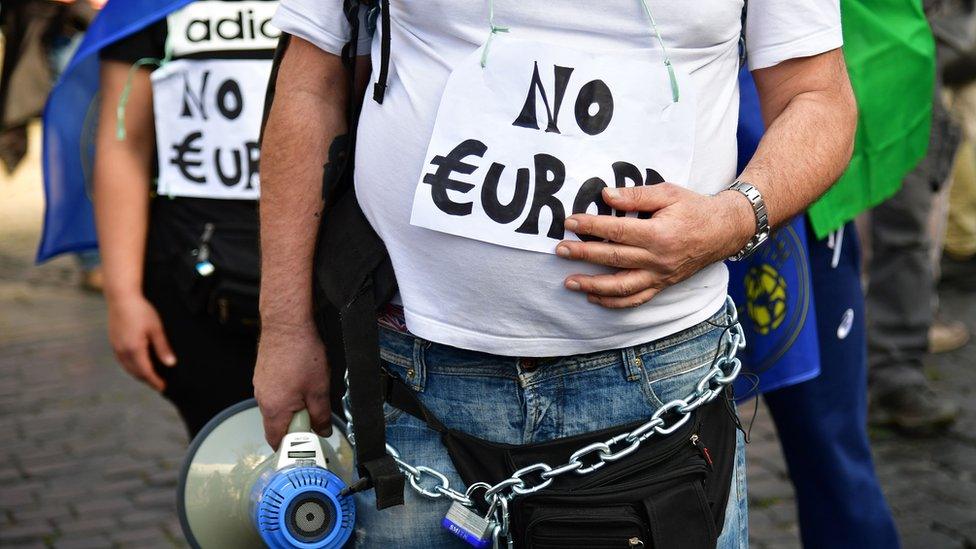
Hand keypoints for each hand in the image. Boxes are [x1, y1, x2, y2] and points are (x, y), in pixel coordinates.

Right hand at [106, 294, 175, 390]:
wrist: (121, 297)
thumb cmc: (141, 311)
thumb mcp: (156, 328)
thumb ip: (163, 348)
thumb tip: (170, 364)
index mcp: (134, 349)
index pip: (146, 372)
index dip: (155, 381)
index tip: (163, 388)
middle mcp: (123, 351)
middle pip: (136, 372)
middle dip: (147, 380)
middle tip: (158, 384)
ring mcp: (116, 347)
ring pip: (128, 367)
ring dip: (138, 374)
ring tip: (150, 377)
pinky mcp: (113, 342)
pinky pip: (122, 360)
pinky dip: (131, 366)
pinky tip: (137, 364)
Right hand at [253, 321, 330, 449]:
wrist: (286, 324)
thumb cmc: (301, 353)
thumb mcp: (319, 389)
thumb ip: (321, 415)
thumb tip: (322, 431)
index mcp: (275, 409)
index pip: (277, 440)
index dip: (292, 446)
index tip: (307, 442)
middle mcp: (262, 400)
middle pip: (277, 424)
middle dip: (296, 424)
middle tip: (314, 414)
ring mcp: (260, 386)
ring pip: (277, 408)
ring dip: (293, 407)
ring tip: (309, 392)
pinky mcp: (263, 375)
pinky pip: (275, 393)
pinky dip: (287, 394)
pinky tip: (300, 380)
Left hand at [556, 183, 754, 308]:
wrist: (724, 231)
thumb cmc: (694, 208)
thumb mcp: (668, 193)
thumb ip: (636, 195)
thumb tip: (606, 195)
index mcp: (659, 234)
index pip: (616, 231)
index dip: (591, 226)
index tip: (570, 222)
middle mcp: (658, 259)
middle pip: (613, 259)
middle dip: (583, 255)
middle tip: (560, 250)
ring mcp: (660, 276)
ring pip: (621, 287)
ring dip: (593, 286)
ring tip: (570, 282)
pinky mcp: (662, 285)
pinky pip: (636, 299)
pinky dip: (614, 302)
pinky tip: (594, 298)